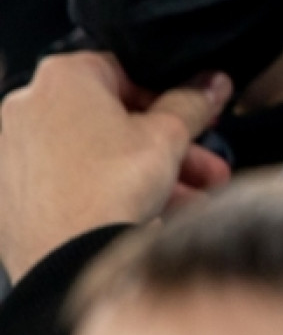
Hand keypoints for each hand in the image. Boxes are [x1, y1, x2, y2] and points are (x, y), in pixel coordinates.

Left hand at [0, 53, 231, 278]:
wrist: (69, 263)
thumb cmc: (108, 190)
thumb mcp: (170, 134)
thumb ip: (193, 101)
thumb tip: (210, 84)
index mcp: (62, 76)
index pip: (129, 72)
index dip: (171, 96)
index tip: (193, 116)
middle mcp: (26, 108)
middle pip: (113, 119)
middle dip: (165, 145)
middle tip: (199, 162)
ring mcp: (12, 155)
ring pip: (95, 155)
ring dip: (146, 173)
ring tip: (188, 199)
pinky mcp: (9, 196)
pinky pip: (70, 183)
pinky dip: (107, 192)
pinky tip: (149, 213)